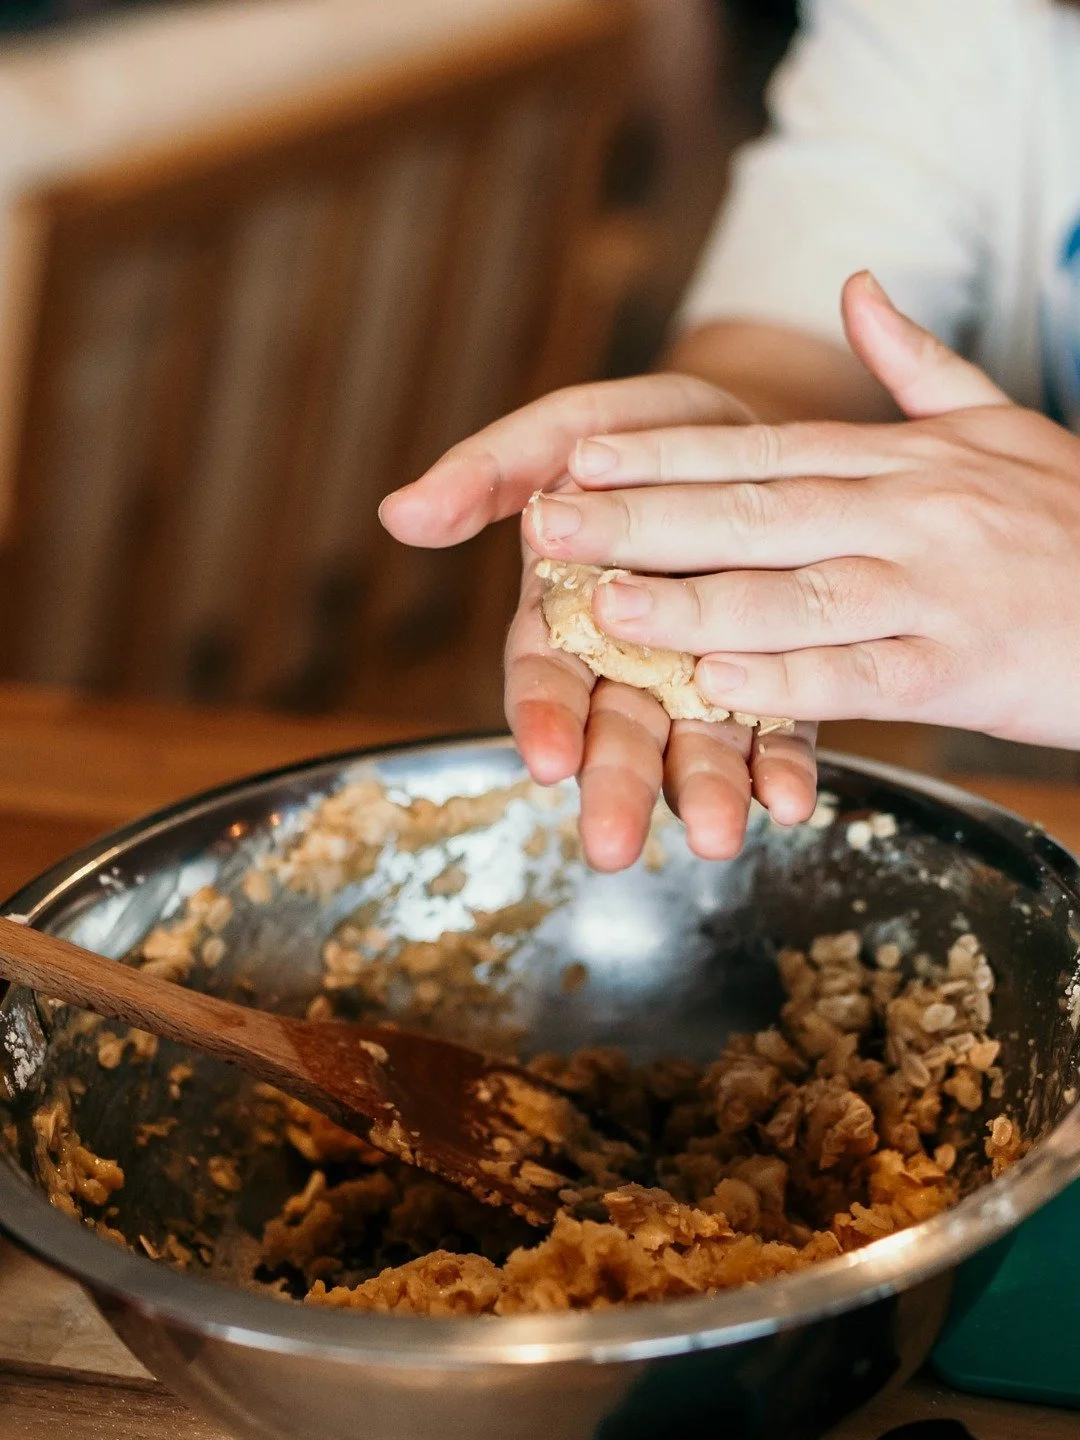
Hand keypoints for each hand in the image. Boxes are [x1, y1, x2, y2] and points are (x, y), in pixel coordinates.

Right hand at [379, 377, 818, 870]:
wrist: (753, 432)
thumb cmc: (644, 440)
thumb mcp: (563, 432)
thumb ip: (488, 474)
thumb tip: (397, 514)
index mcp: (566, 612)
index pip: (543, 674)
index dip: (542, 716)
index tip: (545, 758)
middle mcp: (631, 660)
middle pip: (617, 730)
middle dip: (615, 785)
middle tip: (612, 847)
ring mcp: (704, 678)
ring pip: (697, 744)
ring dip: (703, 794)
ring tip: (717, 838)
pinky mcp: (778, 678)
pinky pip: (779, 730)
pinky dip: (782, 767)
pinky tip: (793, 801)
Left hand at [530, 272, 1079, 747]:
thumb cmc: (1075, 519)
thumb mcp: (1000, 423)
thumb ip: (917, 364)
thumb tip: (858, 288)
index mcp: (903, 461)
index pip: (763, 452)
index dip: (664, 458)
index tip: (578, 458)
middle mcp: (908, 516)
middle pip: (756, 514)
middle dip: (644, 519)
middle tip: (549, 525)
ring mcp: (932, 591)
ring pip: (796, 594)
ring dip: (695, 601)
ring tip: (605, 605)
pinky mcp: (962, 667)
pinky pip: (861, 675)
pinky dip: (789, 683)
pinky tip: (718, 687)